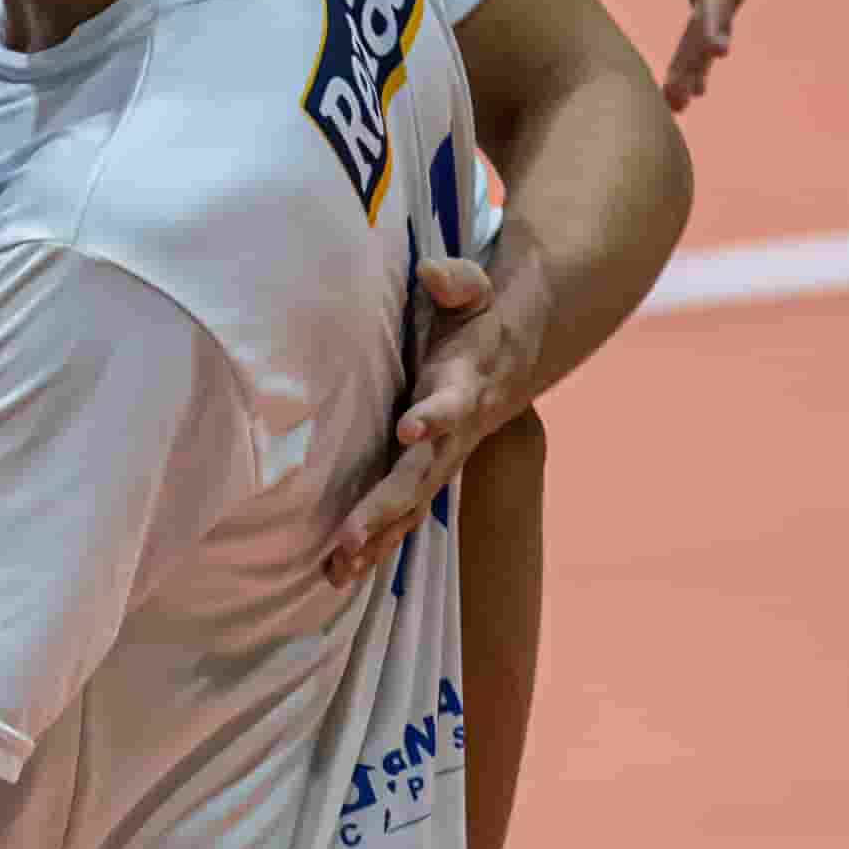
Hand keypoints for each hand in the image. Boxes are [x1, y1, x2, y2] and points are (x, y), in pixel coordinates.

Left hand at [326, 243, 544, 583]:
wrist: (513, 351)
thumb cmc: (476, 315)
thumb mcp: (472, 288)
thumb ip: (457, 281)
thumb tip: (434, 275)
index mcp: (463, 384)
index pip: (451, 404)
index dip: (435, 416)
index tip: (411, 427)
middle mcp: (453, 432)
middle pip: (421, 475)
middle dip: (386, 506)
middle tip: (350, 535)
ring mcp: (441, 459)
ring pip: (409, 507)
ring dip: (374, 540)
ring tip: (335, 570)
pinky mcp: (424, 473)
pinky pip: (400, 515)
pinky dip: (372, 545)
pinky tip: (335, 574)